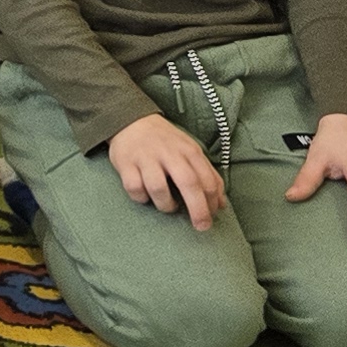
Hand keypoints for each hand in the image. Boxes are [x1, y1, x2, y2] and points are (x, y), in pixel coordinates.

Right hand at [105, 111, 227, 230]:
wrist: (131, 121)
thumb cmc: (166, 142)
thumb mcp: (190, 151)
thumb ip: (206, 174)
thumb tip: (221, 204)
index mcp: (188, 150)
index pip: (207, 179)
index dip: (213, 201)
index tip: (213, 215)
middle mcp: (168, 153)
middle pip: (188, 183)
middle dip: (198, 209)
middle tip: (201, 226)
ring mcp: (146, 158)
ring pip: (158, 188)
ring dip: (166, 204)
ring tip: (168, 206)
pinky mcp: (125, 163)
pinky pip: (134, 188)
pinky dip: (141, 198)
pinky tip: (146, 196)